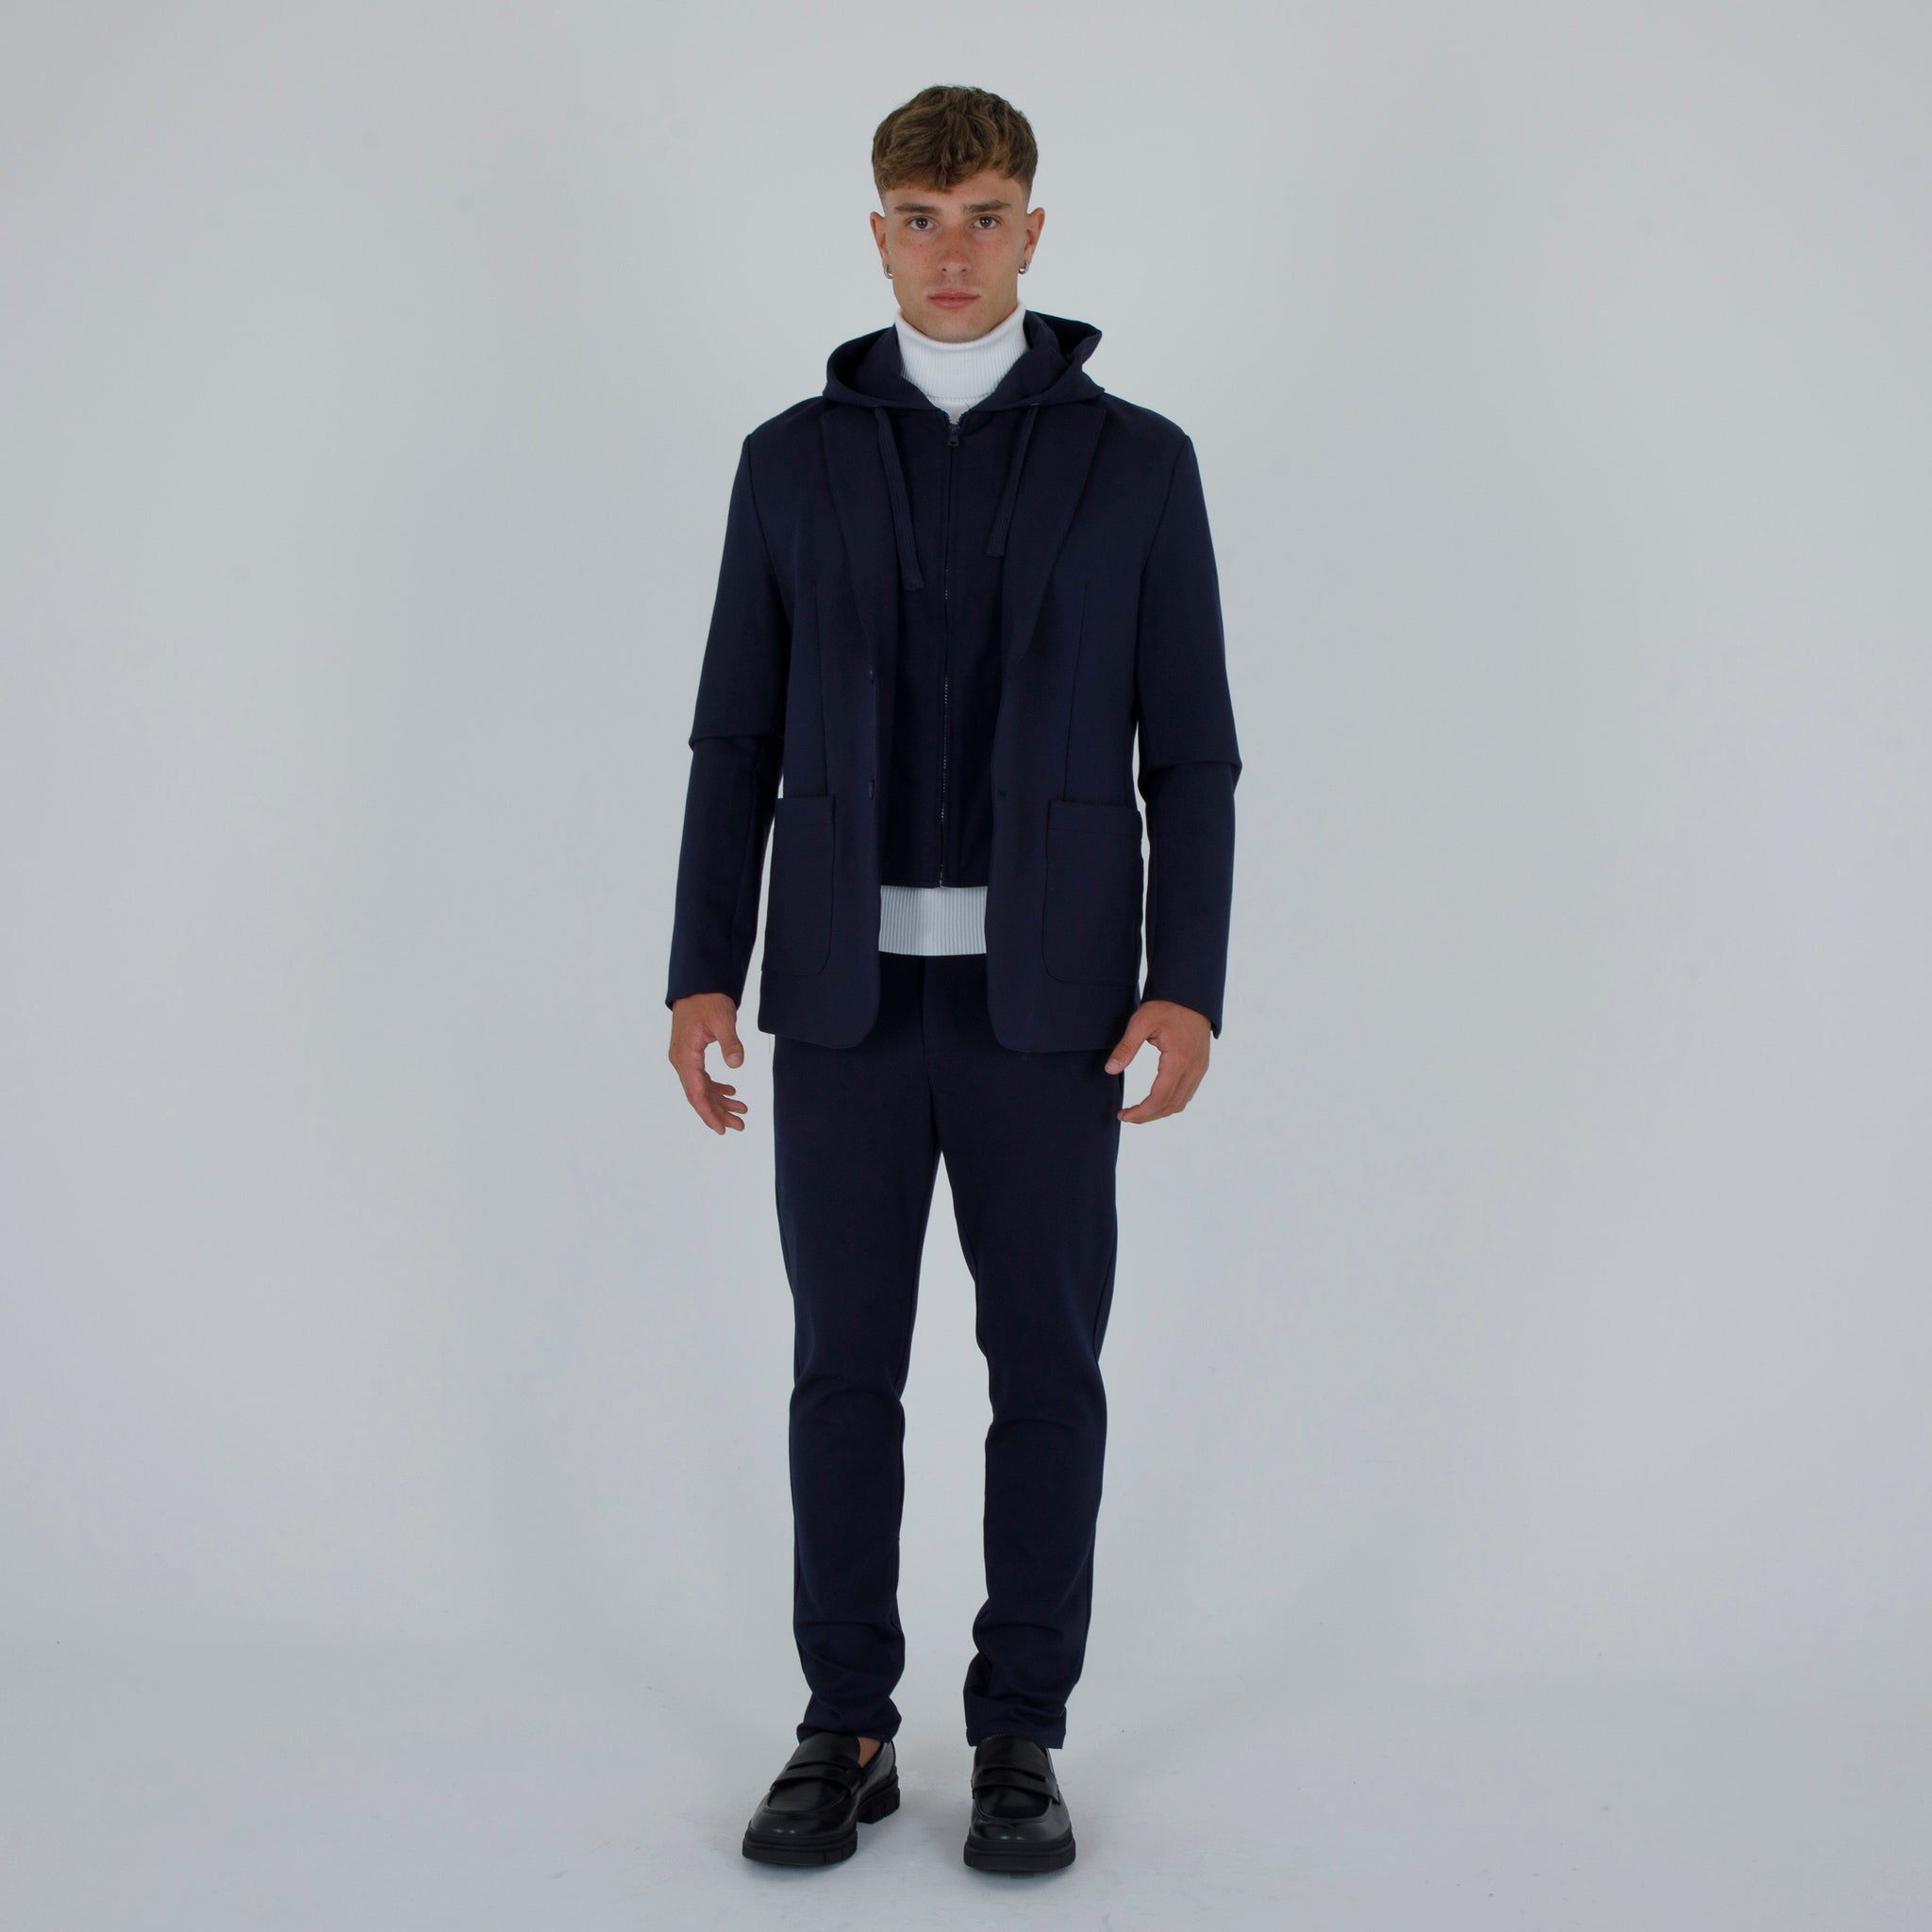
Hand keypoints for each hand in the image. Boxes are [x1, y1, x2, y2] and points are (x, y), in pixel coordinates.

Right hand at [669, 992, 750, 1133]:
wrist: (698, 984)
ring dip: (719, 1102)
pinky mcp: (691, 1054)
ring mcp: (685, 1058)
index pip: (696, 1093)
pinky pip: (702, 1078)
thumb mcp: (722, 1020)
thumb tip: (736, 1064)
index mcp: (685, 1056)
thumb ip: (730, 1042)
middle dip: (718, 1112)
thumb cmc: (708, 1000)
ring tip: (740, 1112)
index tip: (721, 1129)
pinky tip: (731, 1093)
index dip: (708, 1113)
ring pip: (701, 1088)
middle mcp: (681, 1060)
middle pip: (699, 1095)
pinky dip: (716, 1088)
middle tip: (739, 1125)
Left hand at [1104, 1000, 1211, 1123]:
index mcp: (1178, 1060)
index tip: (1123, 1115)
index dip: (1141, 1112)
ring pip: (1181, 1102)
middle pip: (1171, 1106)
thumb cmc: (1166, 1006)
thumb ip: (1126, 1048)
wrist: (1192, 993)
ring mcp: (1200, 1068)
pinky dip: (1171, 1102)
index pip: (1159, 1099)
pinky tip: (1157, 1100)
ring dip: (1160, 1111)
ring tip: (1139, 1111)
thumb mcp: (1141, 1022)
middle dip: (1148, 1116)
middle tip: (1127, 1116)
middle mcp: (1193, 1069)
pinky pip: (1187, 1092)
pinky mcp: (1201, 1066)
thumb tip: (1110, 1070)